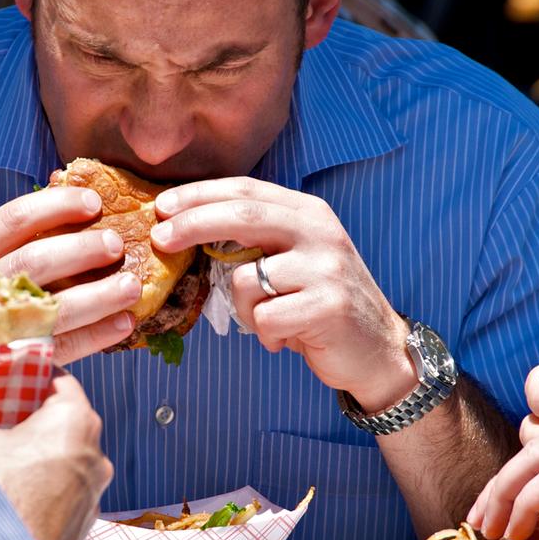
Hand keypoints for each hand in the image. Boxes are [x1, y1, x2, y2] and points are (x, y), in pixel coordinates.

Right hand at [0, 187, 141, 363]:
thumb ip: (12, 238)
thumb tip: (67, 196)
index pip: (13, 219)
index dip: (58, 206)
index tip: (94, 202)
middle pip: (35, 262)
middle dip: (82, 250)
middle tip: (115, 245)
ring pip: (53, 310)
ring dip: (100, 296)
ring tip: (132, 286)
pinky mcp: (13, 363)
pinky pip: (62, 349)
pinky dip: (97, 336)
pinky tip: (124, 323)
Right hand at [0, 373, 112, 539]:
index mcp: (75, 421)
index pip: (61, 381)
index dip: (31, 376)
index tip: (8, 379)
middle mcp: (95, 454)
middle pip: (63, 420)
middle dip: (29, 416)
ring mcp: (93, 491)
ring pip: (65, 457)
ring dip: (36, 453)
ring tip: (0, 458)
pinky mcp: (84, 521)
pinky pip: (65, 489)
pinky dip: (43, 484)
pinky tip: (11, 491)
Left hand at [151, 177, 413, 410]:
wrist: (378, 348)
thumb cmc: (319, 302)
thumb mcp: (293, 257)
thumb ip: (255, 239)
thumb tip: (184, 228)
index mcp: (307, 212)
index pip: (245, 191)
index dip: (199, 195)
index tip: (162, 206)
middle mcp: (320, 231)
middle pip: (243, 216)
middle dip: (193, 224)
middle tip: (160, 238)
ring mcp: (326, 267)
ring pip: (245, 279)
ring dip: (240, 308)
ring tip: (263, 320)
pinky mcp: (328, 306)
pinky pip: (264, 318)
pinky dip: (264, 334)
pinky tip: (286, 338)